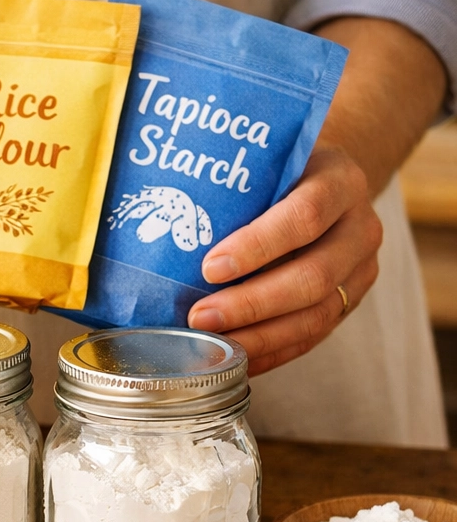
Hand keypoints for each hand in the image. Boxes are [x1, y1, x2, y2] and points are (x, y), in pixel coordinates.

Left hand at [186, 146, 382, 375]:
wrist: (324, 185)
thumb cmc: (278, 172)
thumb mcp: (264, 163)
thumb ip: (233, 186)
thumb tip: (161, 221)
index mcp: (340, 182)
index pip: (305, 215)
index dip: (257, 246)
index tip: (209, 268)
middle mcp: (359, 229)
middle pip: (312, 277)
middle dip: (250, 304)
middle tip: (200, 317)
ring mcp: (358, 271)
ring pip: (315, 316)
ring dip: (258, 336)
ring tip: (211, 344)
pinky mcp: (347, 303)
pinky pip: (311, 337)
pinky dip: (270, 352)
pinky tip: (234, 358)